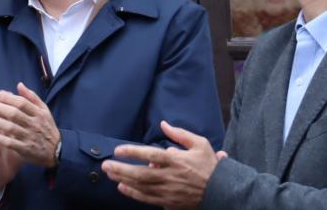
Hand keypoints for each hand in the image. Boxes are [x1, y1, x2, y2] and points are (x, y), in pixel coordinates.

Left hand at [0, 82, 60, 167]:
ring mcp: (29, 137)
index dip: (7, 98)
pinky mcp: (24, 149)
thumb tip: (19, 85)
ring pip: (10, 127)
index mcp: (39, 113)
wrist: (57, 151)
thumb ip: (32, 97)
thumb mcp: (44, 110)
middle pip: (14, 114)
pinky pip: (9, 142)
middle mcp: (34, 124)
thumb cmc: (47, 127)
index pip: (21, 103)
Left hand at [100, 121, 219, 208]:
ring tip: (110, 174)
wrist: (221, 192)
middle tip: (105, 165)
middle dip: (121, 169)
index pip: (150, 155)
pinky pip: (147, 199)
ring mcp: (168, 191)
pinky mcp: (169, 202)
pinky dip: (133, 194)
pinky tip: (122, 188)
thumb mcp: (199, 144)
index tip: (117, 150)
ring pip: (141, 187)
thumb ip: (180, 134)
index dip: (132, 152)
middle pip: (140, 174)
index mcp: (176, 161)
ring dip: (123, 180)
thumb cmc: (210, 166)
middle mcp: (170, 176)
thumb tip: (163, 124)